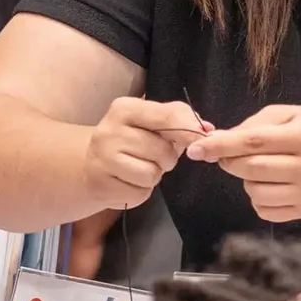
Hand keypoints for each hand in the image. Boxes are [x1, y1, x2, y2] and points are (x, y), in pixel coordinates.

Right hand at [84, 98, 206, 211]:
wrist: (93, 165)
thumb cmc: (130, 141)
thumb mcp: (151, 122)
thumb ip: (179, 119)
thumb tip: (207, 130)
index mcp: (124, 108)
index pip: (167, 116)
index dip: (190, 130)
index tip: (204, 138)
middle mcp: (109, 130)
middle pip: (162, 150)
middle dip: (167, 158)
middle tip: (153, 157)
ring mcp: (102, 158)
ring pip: (152, 174)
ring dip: (154, 175)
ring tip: (139, 168)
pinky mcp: (101, 184)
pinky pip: (140, 192)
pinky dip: (141, 190)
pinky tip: (128, 181)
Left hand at [185, 105, 300, 221]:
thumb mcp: (288, 114)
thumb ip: (253, 125)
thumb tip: (219, 140)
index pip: (253, 142)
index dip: (220, 146)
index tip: (195, 149)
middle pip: (251, 169)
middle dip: (230, 161)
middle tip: (230, 155)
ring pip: (255, 192)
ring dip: (247, 180)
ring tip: (260, 168)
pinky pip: (265, 210)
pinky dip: (258, 198)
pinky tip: (271, 184)